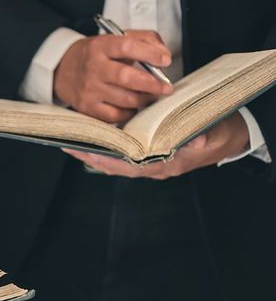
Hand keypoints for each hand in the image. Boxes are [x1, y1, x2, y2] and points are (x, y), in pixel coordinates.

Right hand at [54, 32, 173, 123]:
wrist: (62, 70)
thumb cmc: (95, 54)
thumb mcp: (115, 38)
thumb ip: (143, 39)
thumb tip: (163, 55)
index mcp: (101, 47)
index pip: (127, 47)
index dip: (150, 54)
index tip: (165, 60)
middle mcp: (93, 68)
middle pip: (127, 77)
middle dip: (152, 84)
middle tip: (166, 88)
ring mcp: (89, 90)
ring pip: (125, 99)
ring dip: (144, 100)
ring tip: (151, 97)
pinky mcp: (87, 107)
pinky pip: (115, 115)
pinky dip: (129, 113)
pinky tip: (133, 107)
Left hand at [62, 113, 250, 178]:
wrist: (231, 139)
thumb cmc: (220, 134)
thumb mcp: (214, 133)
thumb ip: (202, 137)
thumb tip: (195, 140)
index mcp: (165, 165)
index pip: (129, 166)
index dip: (107, 160)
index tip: (87, 152)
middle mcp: (153, 167)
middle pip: (115, 165)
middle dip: (92, 156)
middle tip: (68, 145)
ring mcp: (150, 162)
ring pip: (117, 161)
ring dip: (96, 152)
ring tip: (75, 140)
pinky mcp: (150, 154)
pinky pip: (124, 154)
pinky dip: (109, 147)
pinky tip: (96, 137)